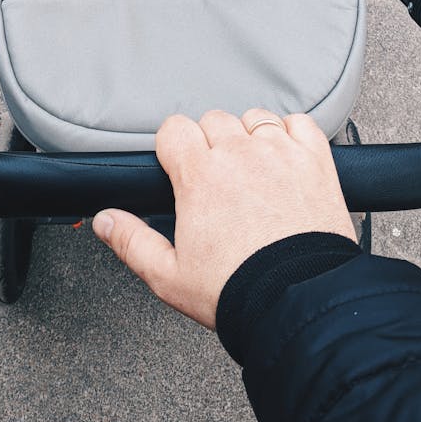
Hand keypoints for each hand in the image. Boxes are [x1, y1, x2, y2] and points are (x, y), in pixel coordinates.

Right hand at [92, 108, 354, 329]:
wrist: (299, 302)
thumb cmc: (238, 290)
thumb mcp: (169, 275)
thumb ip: (131, 241)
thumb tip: (105, 220)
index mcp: (199, 176)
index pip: (174, 128)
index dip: (174, 147)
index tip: (180, 167)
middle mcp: (239, 155)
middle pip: (214, 120)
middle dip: (211, 143)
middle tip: (217, 180)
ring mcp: (280, 154)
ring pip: (255, 118)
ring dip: (250, 137)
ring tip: (253, 173)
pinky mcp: (315, 161)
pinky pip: (301, 123)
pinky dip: (292, 134)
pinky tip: (286, 160)